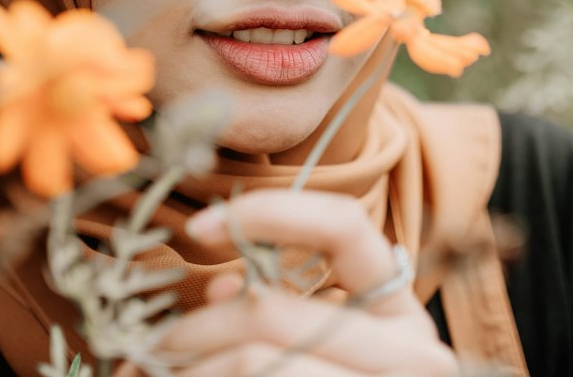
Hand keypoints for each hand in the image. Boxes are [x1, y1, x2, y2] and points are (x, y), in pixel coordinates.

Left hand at [143, 190, 459, 375]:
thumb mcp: (320, 346)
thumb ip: (278, 307)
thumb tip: (221, 287)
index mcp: (400, 311)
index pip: (343, 226)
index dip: (269, 211)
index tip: (199, 225)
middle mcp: (415, 351)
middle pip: (272, 309)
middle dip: (198, 327)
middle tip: (157, 345)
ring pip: (258, 361)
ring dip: (196, 370)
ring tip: (168, 373)